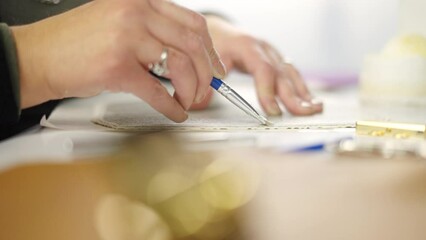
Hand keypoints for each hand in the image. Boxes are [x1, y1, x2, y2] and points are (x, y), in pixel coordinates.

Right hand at [11, 0, 225, 121]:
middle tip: (208, 90)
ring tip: (188, 102)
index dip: (211, 50)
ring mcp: (126, 37)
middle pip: (192, 42)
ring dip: (191, 89)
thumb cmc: (77, 43)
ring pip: (179, 65)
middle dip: (207, 72)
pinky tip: (175, 113)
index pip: (192, 22)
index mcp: (141, 0)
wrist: (39, 56)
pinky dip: (171, 106)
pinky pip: (157, 90)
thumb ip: (153, 31)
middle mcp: (136, 12)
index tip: (217, 68)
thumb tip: (187, 57)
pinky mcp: (116, 66)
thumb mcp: (120, 22)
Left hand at [199, 15, 322, 115]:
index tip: (273, 111)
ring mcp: (273, 53)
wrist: (221, 31)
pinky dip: (302, 89)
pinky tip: (311, 101)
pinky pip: (291, 74)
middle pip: (281, 73)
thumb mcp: (207, 57)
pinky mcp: (277, 60)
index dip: (268, 90)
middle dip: (293, 95)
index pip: (262, 68)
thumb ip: (207, 77)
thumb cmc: (214, 44)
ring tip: (315, 109)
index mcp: (246, 45)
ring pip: (291, 73)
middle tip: (303, 113)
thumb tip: (204, 98)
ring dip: (304, 92)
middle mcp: (264, 48)